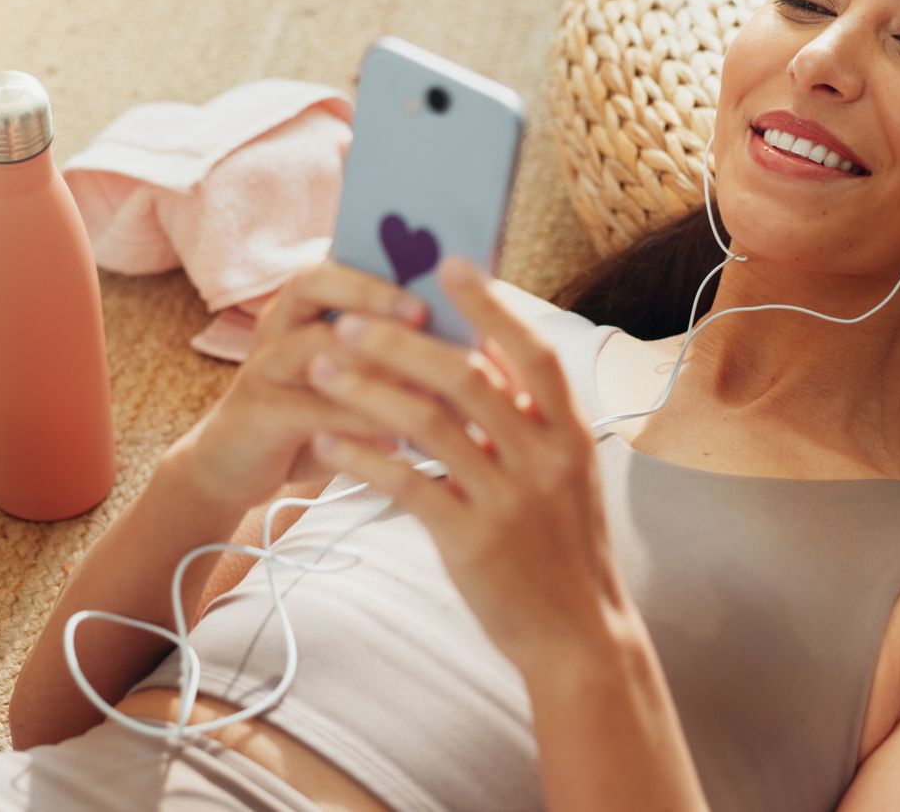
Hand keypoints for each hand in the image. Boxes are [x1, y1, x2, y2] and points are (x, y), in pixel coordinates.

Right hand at [180, 257, 431, 511]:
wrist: (233, 463)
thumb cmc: (310, 412)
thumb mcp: (349, 376)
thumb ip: (391, 350)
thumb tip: (472, 336)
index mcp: (302, 304)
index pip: (338, 260)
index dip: (384, 263)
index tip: (434, 270)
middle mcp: (277, 324)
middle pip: (314, 285)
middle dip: (370, 294)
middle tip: (421, 313)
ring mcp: (262, 366)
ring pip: (313, 349)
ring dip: (371, 363)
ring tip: (423, 383)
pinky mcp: (258, 414)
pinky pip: (308, 411)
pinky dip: (355, 423)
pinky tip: (397, 439)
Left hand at [303, 254, 631, 677]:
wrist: (578, 636)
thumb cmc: (562, 546)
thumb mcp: (564, 473)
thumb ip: (530, 414)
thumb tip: (489, 346)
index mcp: (570, 434)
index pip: (532, 351)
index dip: (491, 304)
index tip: (448, 264)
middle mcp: (545, 458)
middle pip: (468, 376)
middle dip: (402, 342)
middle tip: (350, 321)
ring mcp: (510, 500)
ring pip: (429, 423)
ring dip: (367, 390)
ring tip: (320, 371)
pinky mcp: (472, 541)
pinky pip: (407, 484)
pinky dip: (362, 458)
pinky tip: (326, 445)